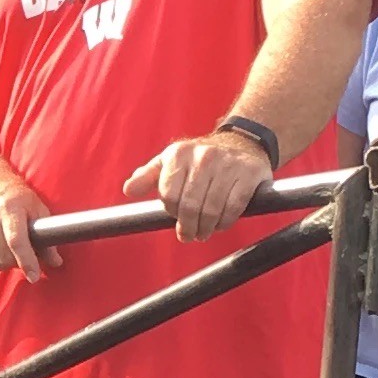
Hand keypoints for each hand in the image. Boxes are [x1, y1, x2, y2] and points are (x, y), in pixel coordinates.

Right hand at [0, 171, 51, 279]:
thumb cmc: (11, 196)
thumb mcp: (34, 207)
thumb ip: (46, 235)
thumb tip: (56, 262)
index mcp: (9, 208)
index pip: (17, 241)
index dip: (27, 261)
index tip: (34, 276)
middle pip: (4, 257)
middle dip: (17, 262)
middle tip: (21, 253)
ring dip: (1, 262)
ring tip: (5, 246)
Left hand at [128, 133, 272, 242]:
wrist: (242, 142)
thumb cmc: (199, 159)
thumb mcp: (170, 162)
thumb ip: (148, 177)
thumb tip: (129, 189)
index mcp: (179, 154)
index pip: (169, 195)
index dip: (171, 212)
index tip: (176, 218)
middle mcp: (204, 156)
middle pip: (189, 206)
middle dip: (188, 227)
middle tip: (190, 235)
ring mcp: (228, 164)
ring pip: (212, 209)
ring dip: (206, 228)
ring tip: (204, 232)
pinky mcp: (249, 173)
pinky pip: (234, 207)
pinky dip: (225, 222)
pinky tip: (220, 224)